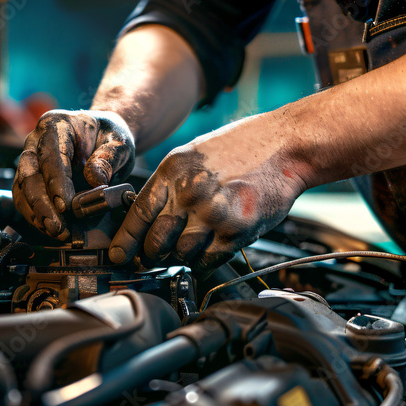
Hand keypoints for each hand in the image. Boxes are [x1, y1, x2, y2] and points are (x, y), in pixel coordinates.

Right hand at [13, 110, 135, 239]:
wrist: (102, 137)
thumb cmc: (109, 136)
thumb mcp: (119, 142)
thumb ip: (109, 158)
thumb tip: (95, 179)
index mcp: (56, 124)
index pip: (51, 155)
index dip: (56, 182)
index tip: (65, 206)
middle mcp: (36, 140)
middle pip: (29, 173)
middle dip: (42, 203)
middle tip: (57, 226)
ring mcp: (30, 159)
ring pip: (22, 188)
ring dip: (36, 213)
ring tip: (55, 232)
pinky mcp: (30, 177)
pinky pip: (24, 198)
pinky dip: (34, 216)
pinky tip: (49, 229)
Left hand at [108, 119, 307, 273]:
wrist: (286, 144)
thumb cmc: (241, 148)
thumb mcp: (192, 156)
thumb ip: (169, 185)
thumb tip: (146, 219)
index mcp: (173, 172)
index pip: (138, 216)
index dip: (125, 241)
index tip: (119, 255)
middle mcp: (191, 193)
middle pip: (156, 243)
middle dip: (152, 255)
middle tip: (155, 257)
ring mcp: (215, 214)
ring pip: (182, 255)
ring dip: (182, 257)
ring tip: (190, 246)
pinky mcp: (238, 231)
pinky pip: (209, 260)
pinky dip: (205, 261)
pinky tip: (209, 249)